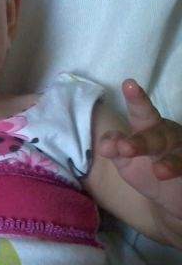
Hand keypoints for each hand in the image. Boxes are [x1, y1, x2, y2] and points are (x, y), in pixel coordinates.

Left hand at [98, 79, 181, 217]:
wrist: (172, 196)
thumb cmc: (146, 170)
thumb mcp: (125, 161)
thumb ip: (115, 149)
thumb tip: (105, 146)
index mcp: (149, 127)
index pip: (140, 112)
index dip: (136, 98)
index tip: (128, 84)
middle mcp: (169, 135)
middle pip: (157, 134)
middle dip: (141, 141)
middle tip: (124, 148)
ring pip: (179, 153)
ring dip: (170, 162)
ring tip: (159, 171)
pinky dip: (181, 167)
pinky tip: (171, 173)